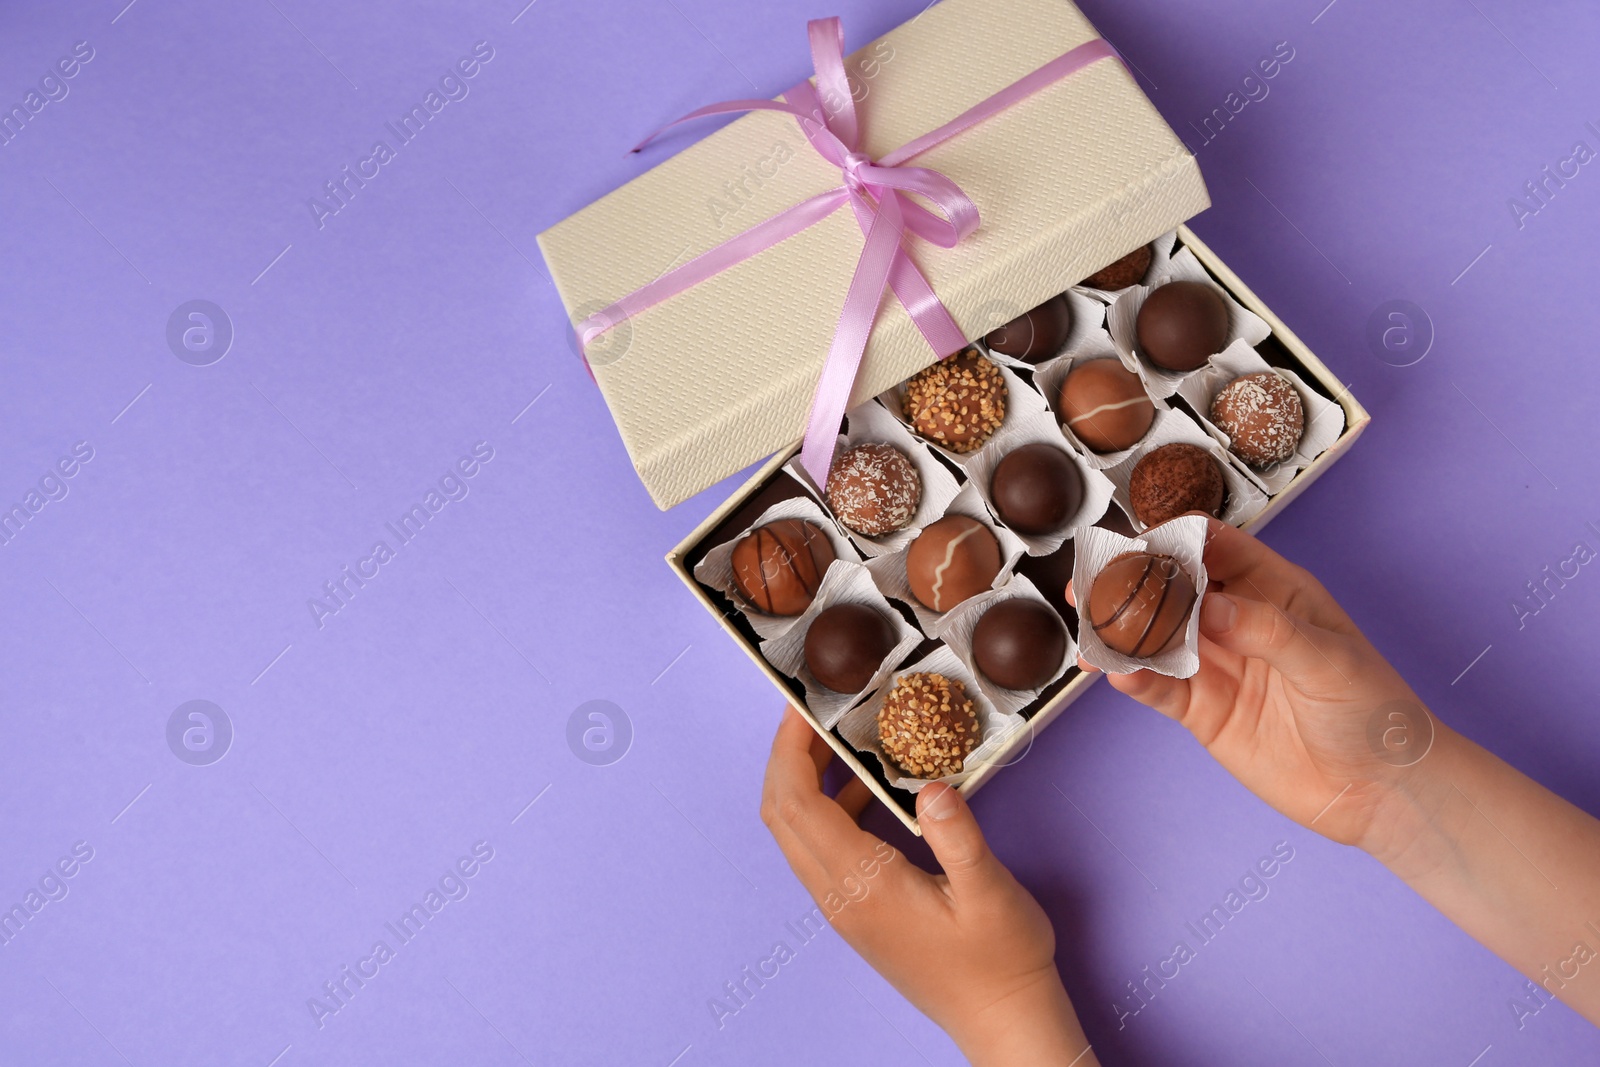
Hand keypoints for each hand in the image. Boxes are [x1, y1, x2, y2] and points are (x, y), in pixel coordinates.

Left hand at [760, 707, 1095, 1065]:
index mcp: (863, 885)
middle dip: (787, 756)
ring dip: (805, 780)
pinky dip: (829, 807)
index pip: (798, 805)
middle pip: (783, 815)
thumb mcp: (990, 891)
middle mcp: (840, 896)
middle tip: (814, 712)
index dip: (790, 749)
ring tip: (838, 738)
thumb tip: (930, 787)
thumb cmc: (1001, 960)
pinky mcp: (858, 910)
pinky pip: (823, 848)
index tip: (801, 706)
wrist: (1001, 1019)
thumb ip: (957, 836)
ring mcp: (845, 906)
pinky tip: (867, 785)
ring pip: (798, 832)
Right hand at [1068, 517, 1427, 855]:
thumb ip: (1265, 630)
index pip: (1212, 547)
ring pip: (1154, 638)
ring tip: (1089, 634)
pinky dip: (1134, 679)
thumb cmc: (1372, 710)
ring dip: (1119, 634)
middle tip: (1091, 586)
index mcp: (1272, 589)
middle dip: (1128, 585)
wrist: (1382, 790)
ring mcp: (1217, 665)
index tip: (1139, 547)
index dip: (1174, 541)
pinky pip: (1159, 687)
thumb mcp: (1328, 660)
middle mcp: (1236, 621)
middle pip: (1170, 589)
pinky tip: (1116, 675)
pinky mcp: (1204, 711)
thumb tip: (1207, 608)